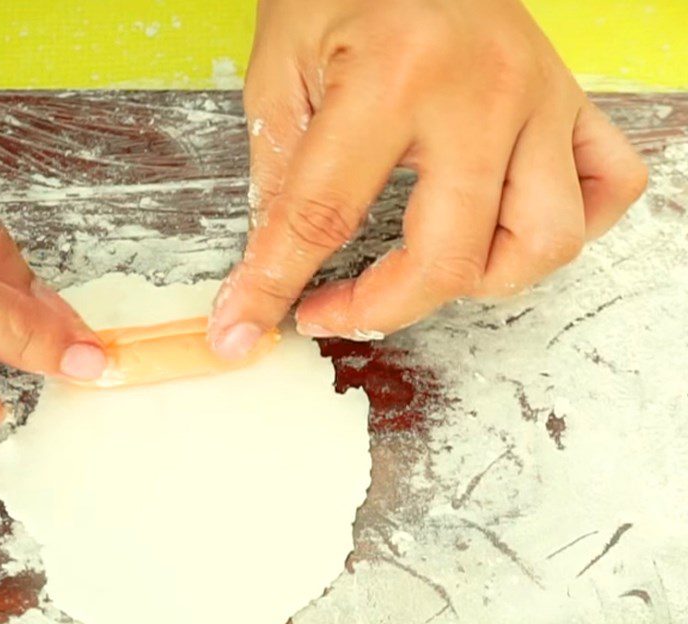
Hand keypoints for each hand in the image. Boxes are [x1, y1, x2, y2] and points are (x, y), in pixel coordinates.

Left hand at [209, 0, 647, 355]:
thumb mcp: (281, 66)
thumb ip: (279, 175)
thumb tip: (273, 267)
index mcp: (393, 76)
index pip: (324, 218)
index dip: (275, 285)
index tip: (247, 325)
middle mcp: (483, 93)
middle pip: (448, 261)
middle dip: (379, 310)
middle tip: (332, 308)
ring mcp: (540, 100)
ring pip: (543, 244)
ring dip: (478, 282)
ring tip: (424, 271)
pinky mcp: (572, 103)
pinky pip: (607, 191)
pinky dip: (560, 230)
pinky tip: (506, 228)